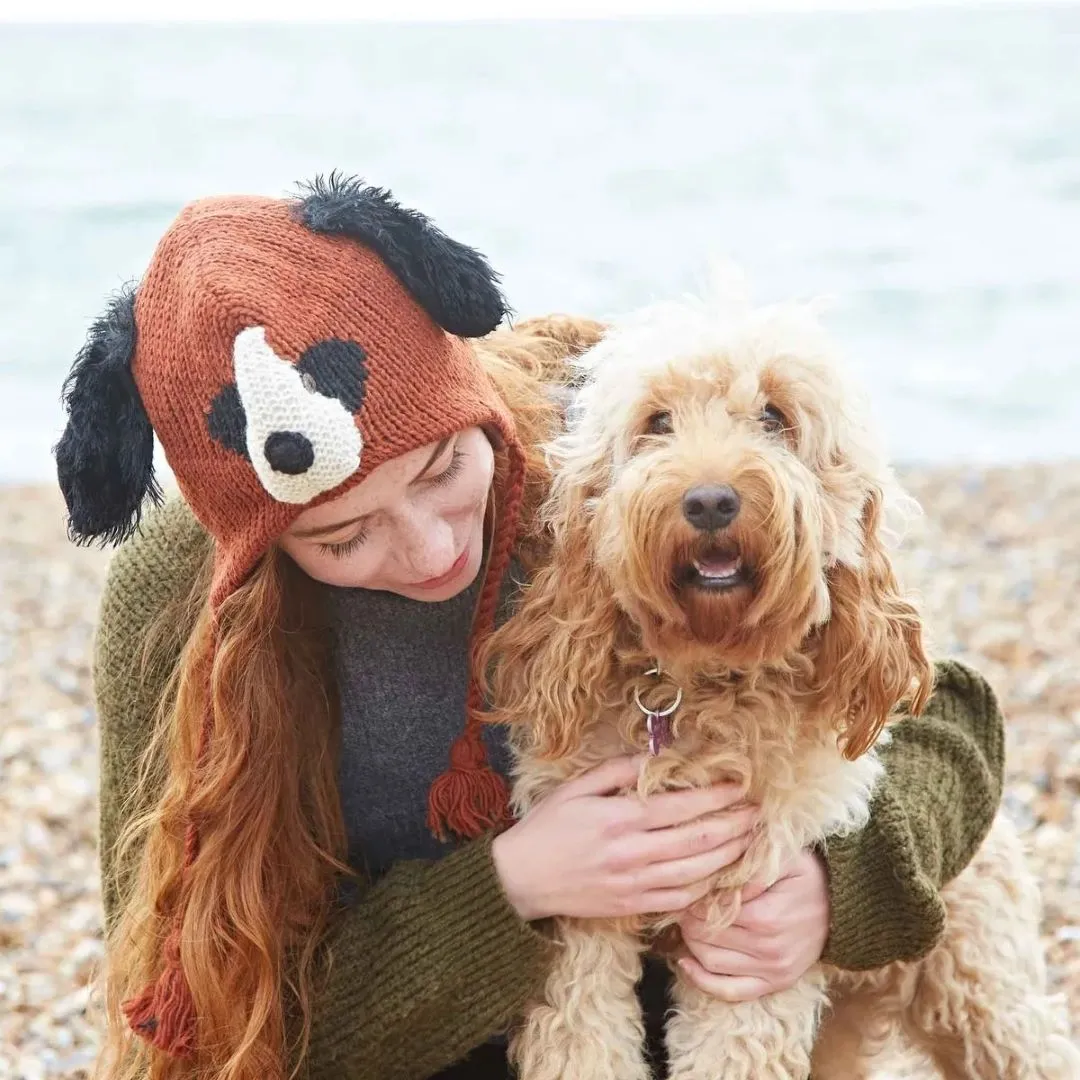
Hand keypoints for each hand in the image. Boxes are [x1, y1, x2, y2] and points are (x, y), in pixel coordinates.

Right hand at [492, 756, 756, 921]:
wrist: (521, 878)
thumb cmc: (547, 827)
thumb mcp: (577, 787)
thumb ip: (618, 771)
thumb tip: (656, 756)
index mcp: (619, 819)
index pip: (682, 806)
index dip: (716, 796)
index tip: (740, 785)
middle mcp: (632, 853)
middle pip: (699, 840)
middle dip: (735, 825)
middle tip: (758, 812)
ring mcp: (635, 884)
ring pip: (697, 872)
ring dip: (730, 855)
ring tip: (749, 840)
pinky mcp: (633, 906)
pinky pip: (681, 899)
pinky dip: (706, 886)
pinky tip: (719, 872)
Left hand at [676, 848, 828, 1000]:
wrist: (840, 907)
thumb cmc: (806, 876)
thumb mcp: (783, 858)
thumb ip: (752, 866)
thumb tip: (722, 878)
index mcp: (766, 917)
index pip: (710, 912)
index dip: (694, 899)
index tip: (689, 887)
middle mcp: (769, 950)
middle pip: (706, 937)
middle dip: (689, 919)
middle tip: (684, 904)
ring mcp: (772, 971)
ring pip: (711, 963)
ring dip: (691, 943)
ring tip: (689, 923)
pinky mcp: (775, 983)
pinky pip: (730, 991)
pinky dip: (702, 981)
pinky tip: (685, 963)